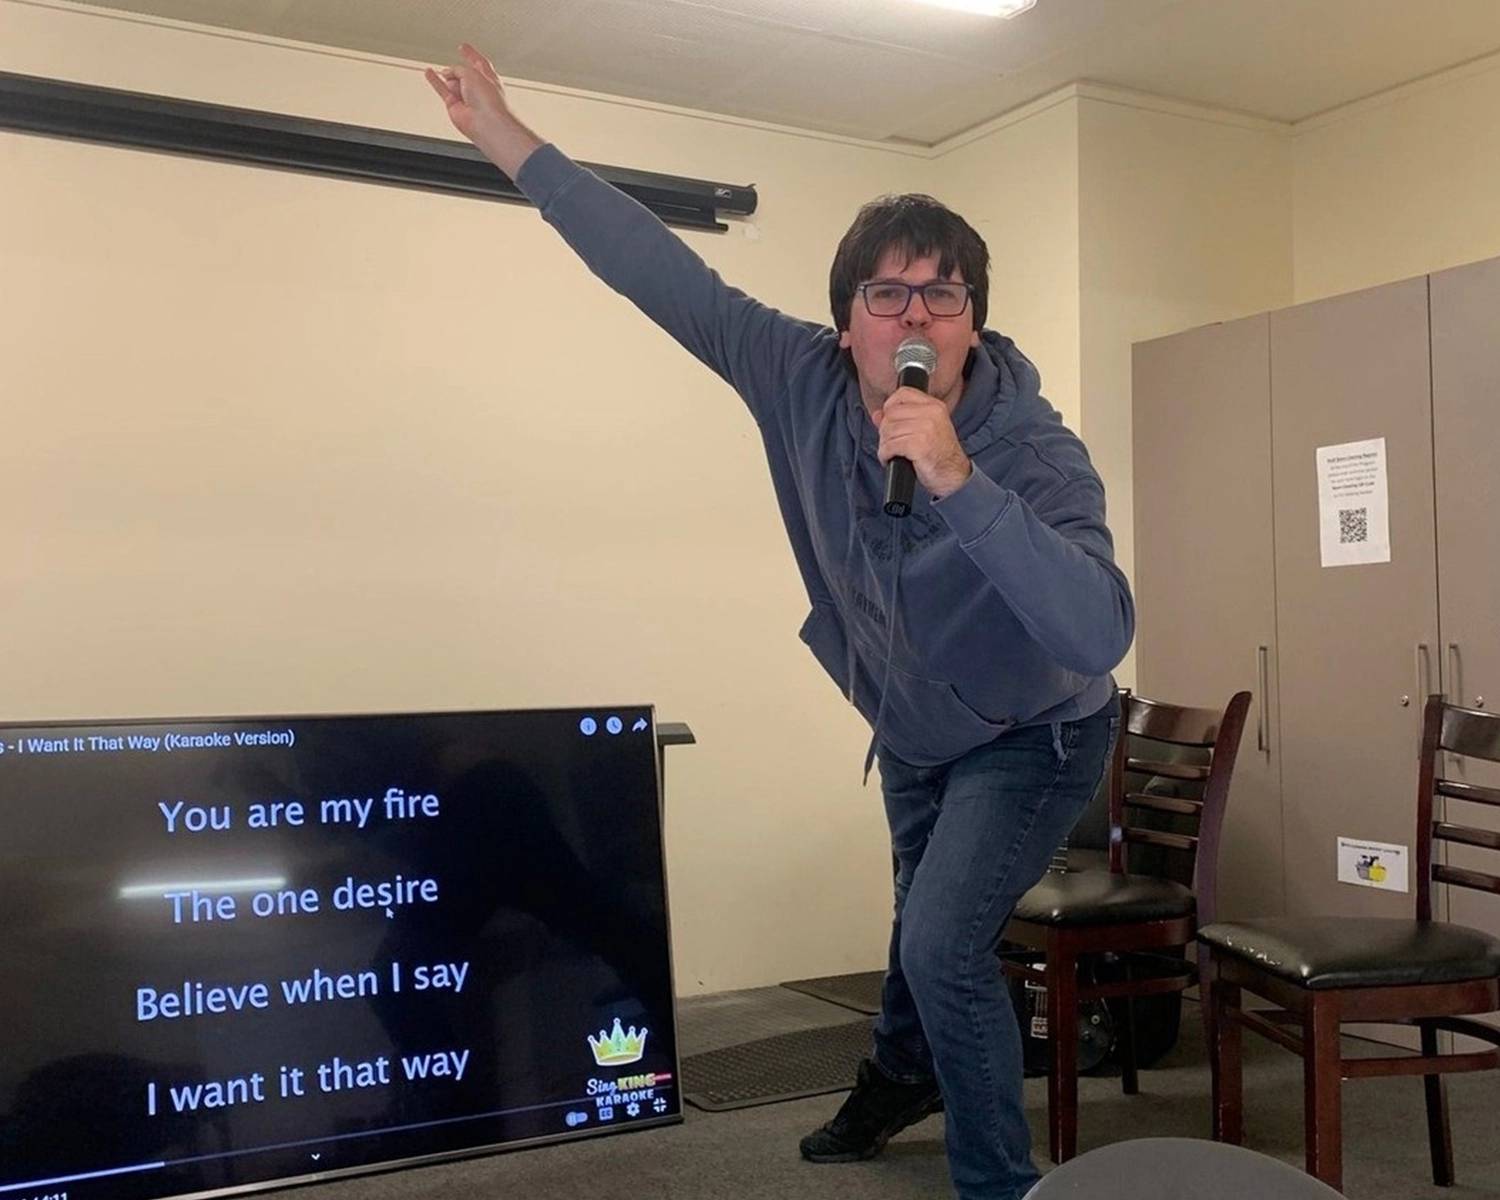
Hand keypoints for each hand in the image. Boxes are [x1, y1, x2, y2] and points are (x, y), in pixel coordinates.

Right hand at [425, 44, 542, 176]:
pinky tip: (429, 73)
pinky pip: (442, 90)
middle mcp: (478, 89)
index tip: (463, 47)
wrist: (485, 123)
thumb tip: (447, 73)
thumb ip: (458, 69)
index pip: (479, 62)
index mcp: (489, 78)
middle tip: (453, 70)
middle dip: (459, 70)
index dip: (471, 54)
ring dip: (449, 78)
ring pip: (452, 82)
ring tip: (446, 77)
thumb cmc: (489, 100)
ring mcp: (466, 99)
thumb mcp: (472, 73)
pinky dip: (435, 81)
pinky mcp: (454, 106)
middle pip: (464, 73)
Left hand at [872, 388, 972, 499]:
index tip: (888, 420)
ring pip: (888, 430)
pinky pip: (890, 446)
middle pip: (891, 414)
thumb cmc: (940, 455)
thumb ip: (900, 419)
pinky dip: (885, 455)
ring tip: (892, 453)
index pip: (903, 393)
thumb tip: (877, 415)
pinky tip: (890, 459)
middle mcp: (931, 413)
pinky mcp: (918, 445)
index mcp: (934, 406)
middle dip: (884, 431)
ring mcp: (925, 428)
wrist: (954, 475)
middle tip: (890, 443)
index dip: (889, 406)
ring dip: (884, 445)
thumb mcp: (924, 430)